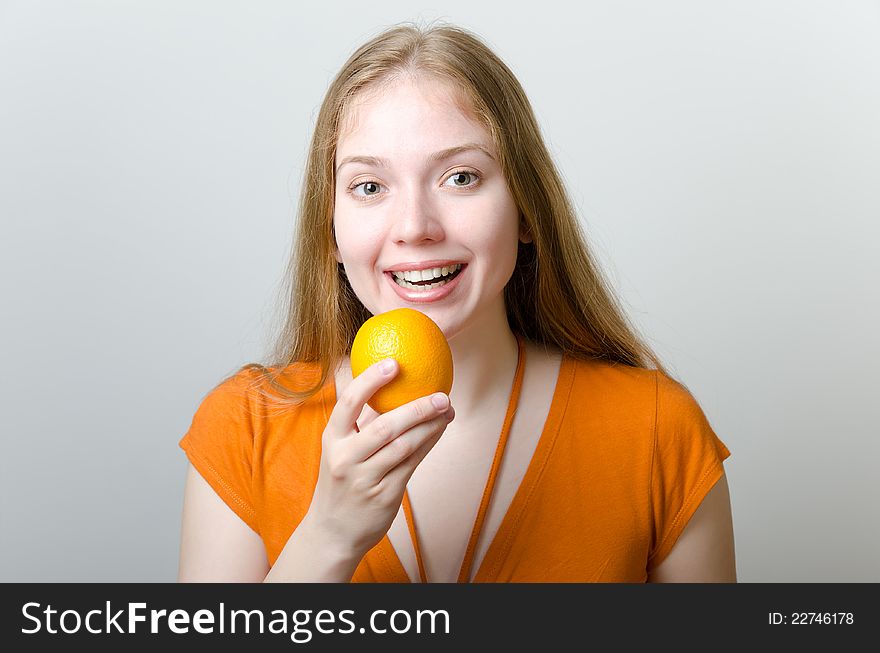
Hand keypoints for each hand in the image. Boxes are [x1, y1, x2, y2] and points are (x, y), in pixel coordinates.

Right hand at [304, 358, 454, 557]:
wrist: (332, 532)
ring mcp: (364, 478)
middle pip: (385, 426)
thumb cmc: (341, 482)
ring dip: (430, 426)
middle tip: (441, 394)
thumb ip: (359, 423)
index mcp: (332, 439)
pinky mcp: (384, 495)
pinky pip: (411, 464)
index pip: (349, 402)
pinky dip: (428, 444)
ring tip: (447, 410)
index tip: (394, 363)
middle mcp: (345, 458)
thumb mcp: (339, 450)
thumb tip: (389, 384)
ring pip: (404, 446)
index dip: (371, 380)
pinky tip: (439, 431)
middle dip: (417, 407)